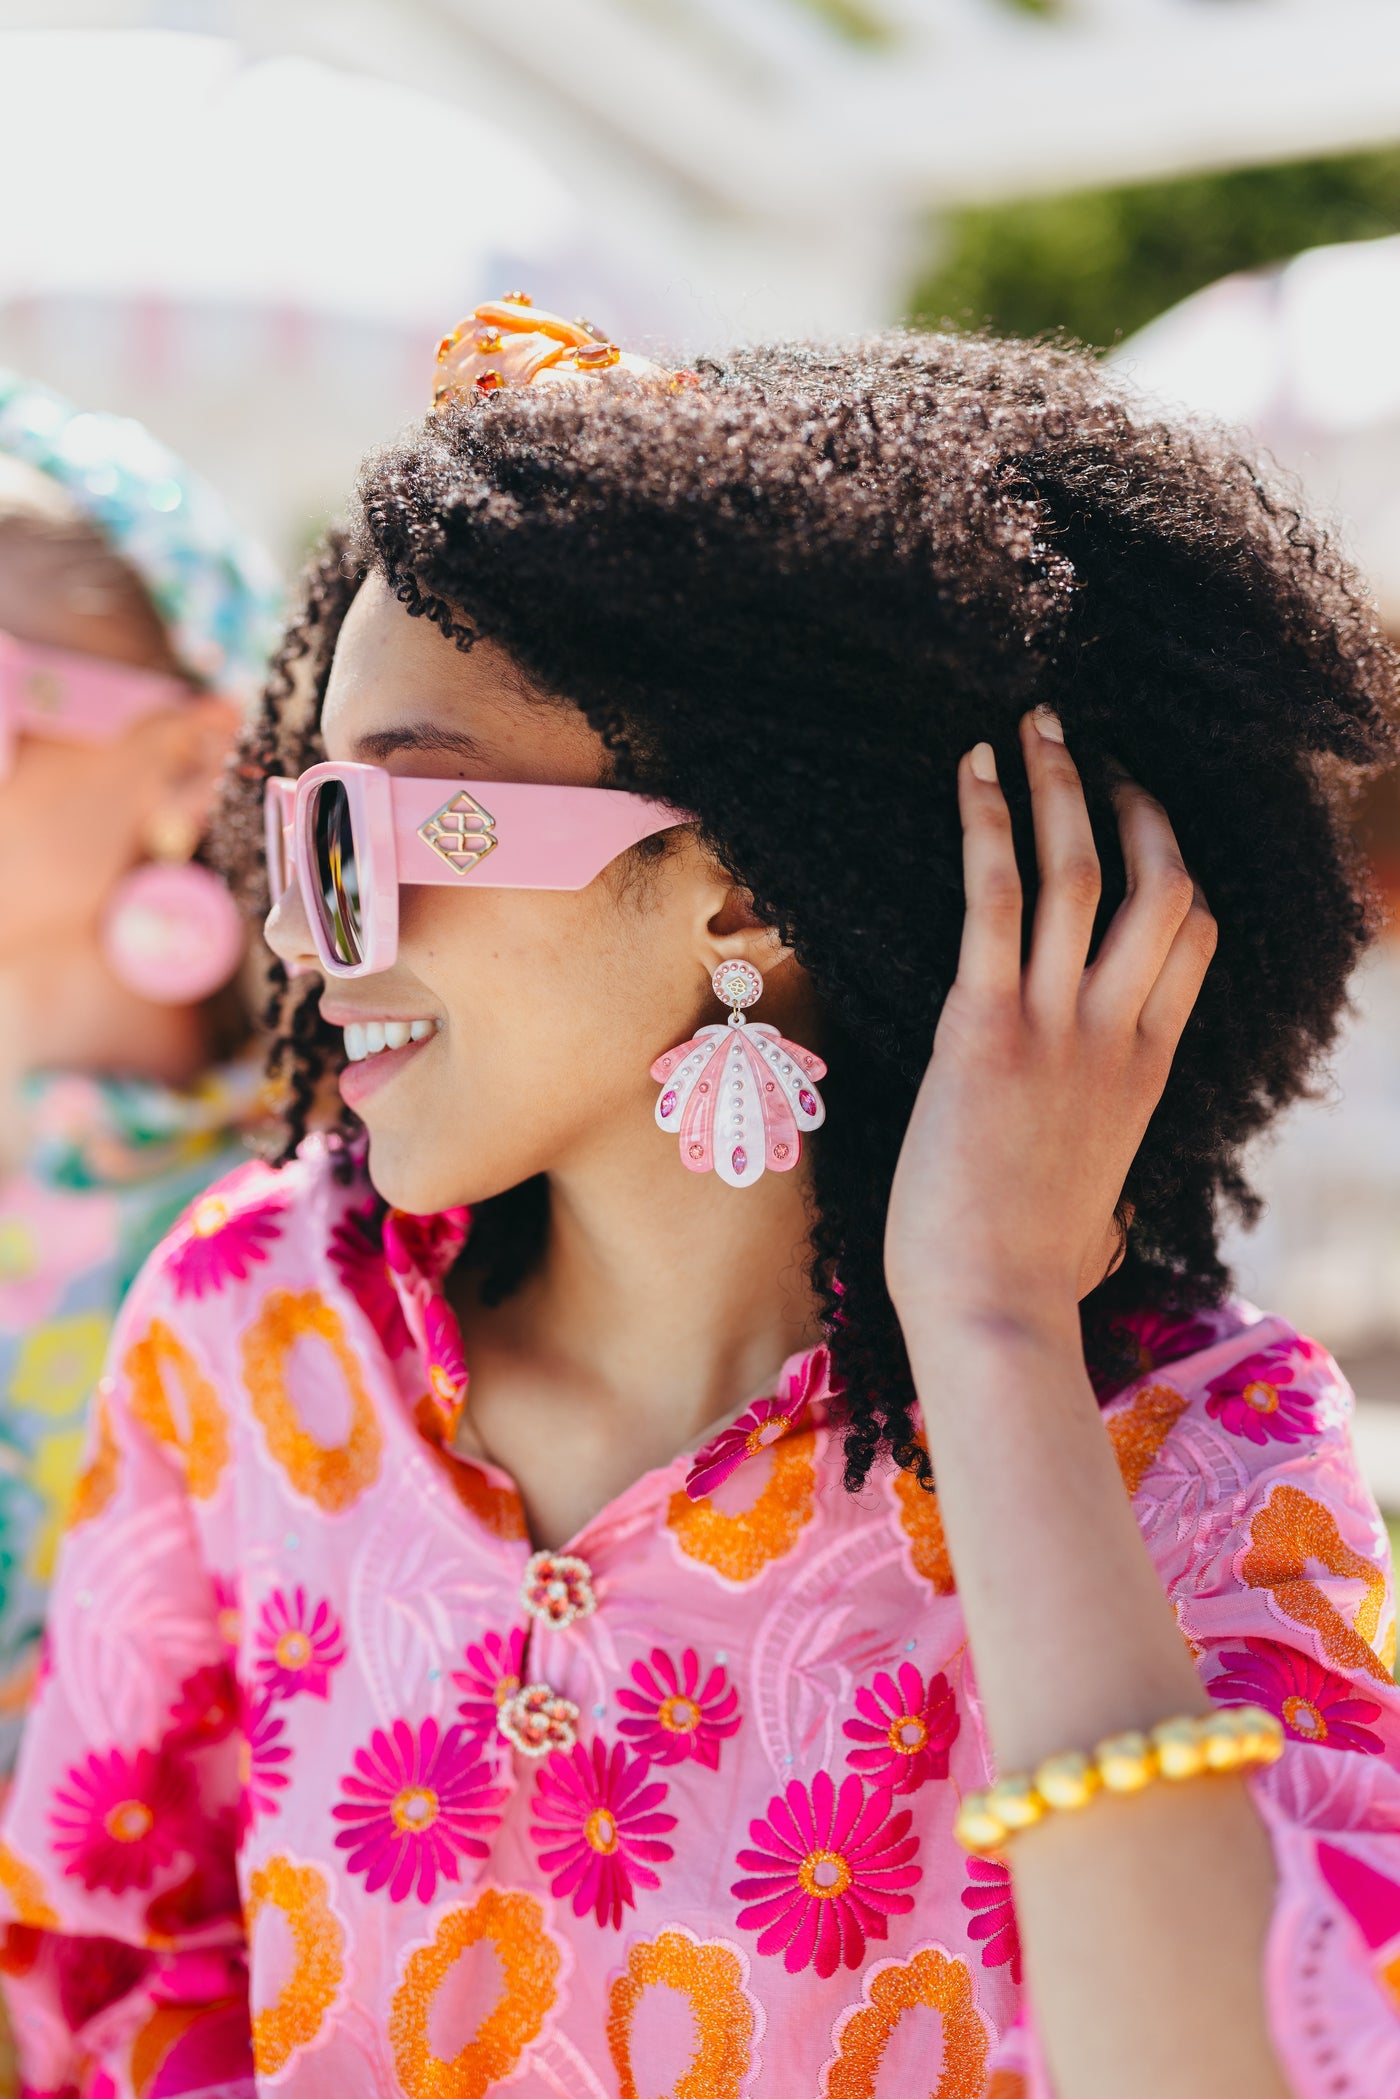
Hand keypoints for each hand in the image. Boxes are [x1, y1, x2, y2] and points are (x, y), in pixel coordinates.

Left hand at [885, 710, 1216, 1347]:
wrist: (992, 1311)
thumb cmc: (1025, 1273)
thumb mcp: (1093, 1206)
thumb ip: (1101, 1177)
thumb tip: (1095, 1218)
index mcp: (1147, 1069)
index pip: (1194, 938)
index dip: (1177, 865)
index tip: (1140, 824)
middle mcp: (1119, 1034)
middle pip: (1164, 885)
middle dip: (1135, 803)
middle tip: (1094, 750)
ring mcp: (1060, 1028)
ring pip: (1085, 872)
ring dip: (1063, 784)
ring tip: (1036, 722)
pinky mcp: (985, 1030)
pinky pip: (996, 899)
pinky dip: (986, 823)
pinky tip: (970, 767)